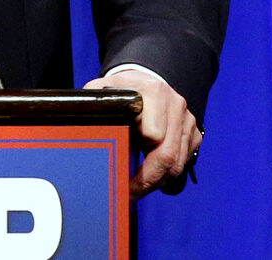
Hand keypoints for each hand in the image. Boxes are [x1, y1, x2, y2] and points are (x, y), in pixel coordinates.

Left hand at [84, 68, 201, 197]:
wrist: (145, 78)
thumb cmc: (120, 88)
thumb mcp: (102, 89)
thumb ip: (93, 103)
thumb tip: (78, 124)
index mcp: (154, 92)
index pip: (154, 135)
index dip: (138, 155)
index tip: (120, 173)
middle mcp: (175, 105)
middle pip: (168, 155)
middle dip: (148, 180)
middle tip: (129, 193)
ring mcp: (187, 120)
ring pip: (178, 163)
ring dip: (157, 181)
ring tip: (136, 189)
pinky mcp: (192, 132)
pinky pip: (184, 162)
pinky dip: (167, 174)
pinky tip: (148, 175)